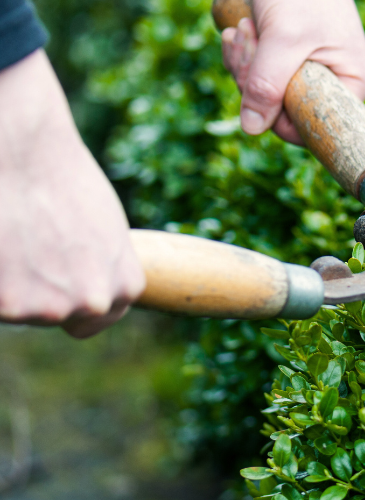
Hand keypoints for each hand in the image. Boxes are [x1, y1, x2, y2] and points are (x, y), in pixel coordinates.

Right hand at [0, 50, 145, 337]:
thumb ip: (101, 265)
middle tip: (27, 246)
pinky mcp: (7, 305)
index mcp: (124, 286)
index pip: (98, 317)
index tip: (58, 283)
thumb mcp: (105, 229)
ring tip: (12, 236)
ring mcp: (49, 308)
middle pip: (53, 315)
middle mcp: (93, 302)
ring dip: (8, 284)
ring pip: (18, 309)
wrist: (24, 152)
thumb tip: (90, 280)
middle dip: (37, 289)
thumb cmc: (62, 180)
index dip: (72, 299)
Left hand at [220, 0, 364, 143]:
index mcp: (352, 83)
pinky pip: (257, 75)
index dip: (280, 116)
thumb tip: (252, 128)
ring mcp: (307, 70)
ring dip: (245, 63)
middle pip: (284, 111)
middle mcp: (333, 82)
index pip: (315, 126)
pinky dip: (242, 54)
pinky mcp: (284, 59)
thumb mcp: (284, 38)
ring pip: (265, 94)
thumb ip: (268, 84)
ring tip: (245, 29)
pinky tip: (240, 30)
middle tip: (248, 41)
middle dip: (255, 79)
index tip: (258, 84)